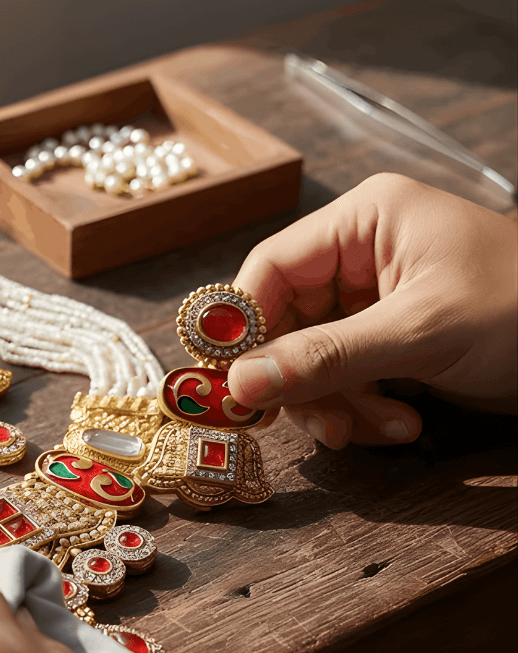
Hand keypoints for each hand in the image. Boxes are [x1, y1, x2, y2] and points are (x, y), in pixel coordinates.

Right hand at [227, 173, 517, 447]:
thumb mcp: (420, 333)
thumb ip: (325, 357)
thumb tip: (240, 384)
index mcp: (364, 222)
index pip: (269, 269)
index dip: (240, 328)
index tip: (231, 384)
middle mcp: (358, 255)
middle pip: (284, 323)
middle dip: (301, 380)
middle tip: (317, 425)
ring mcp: (372, 300)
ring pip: (310, 359)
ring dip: (336, 403)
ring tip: (377, 430)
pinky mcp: (387, 338)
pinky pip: (344, 377)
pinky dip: (362, 408)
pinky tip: (401, 424)